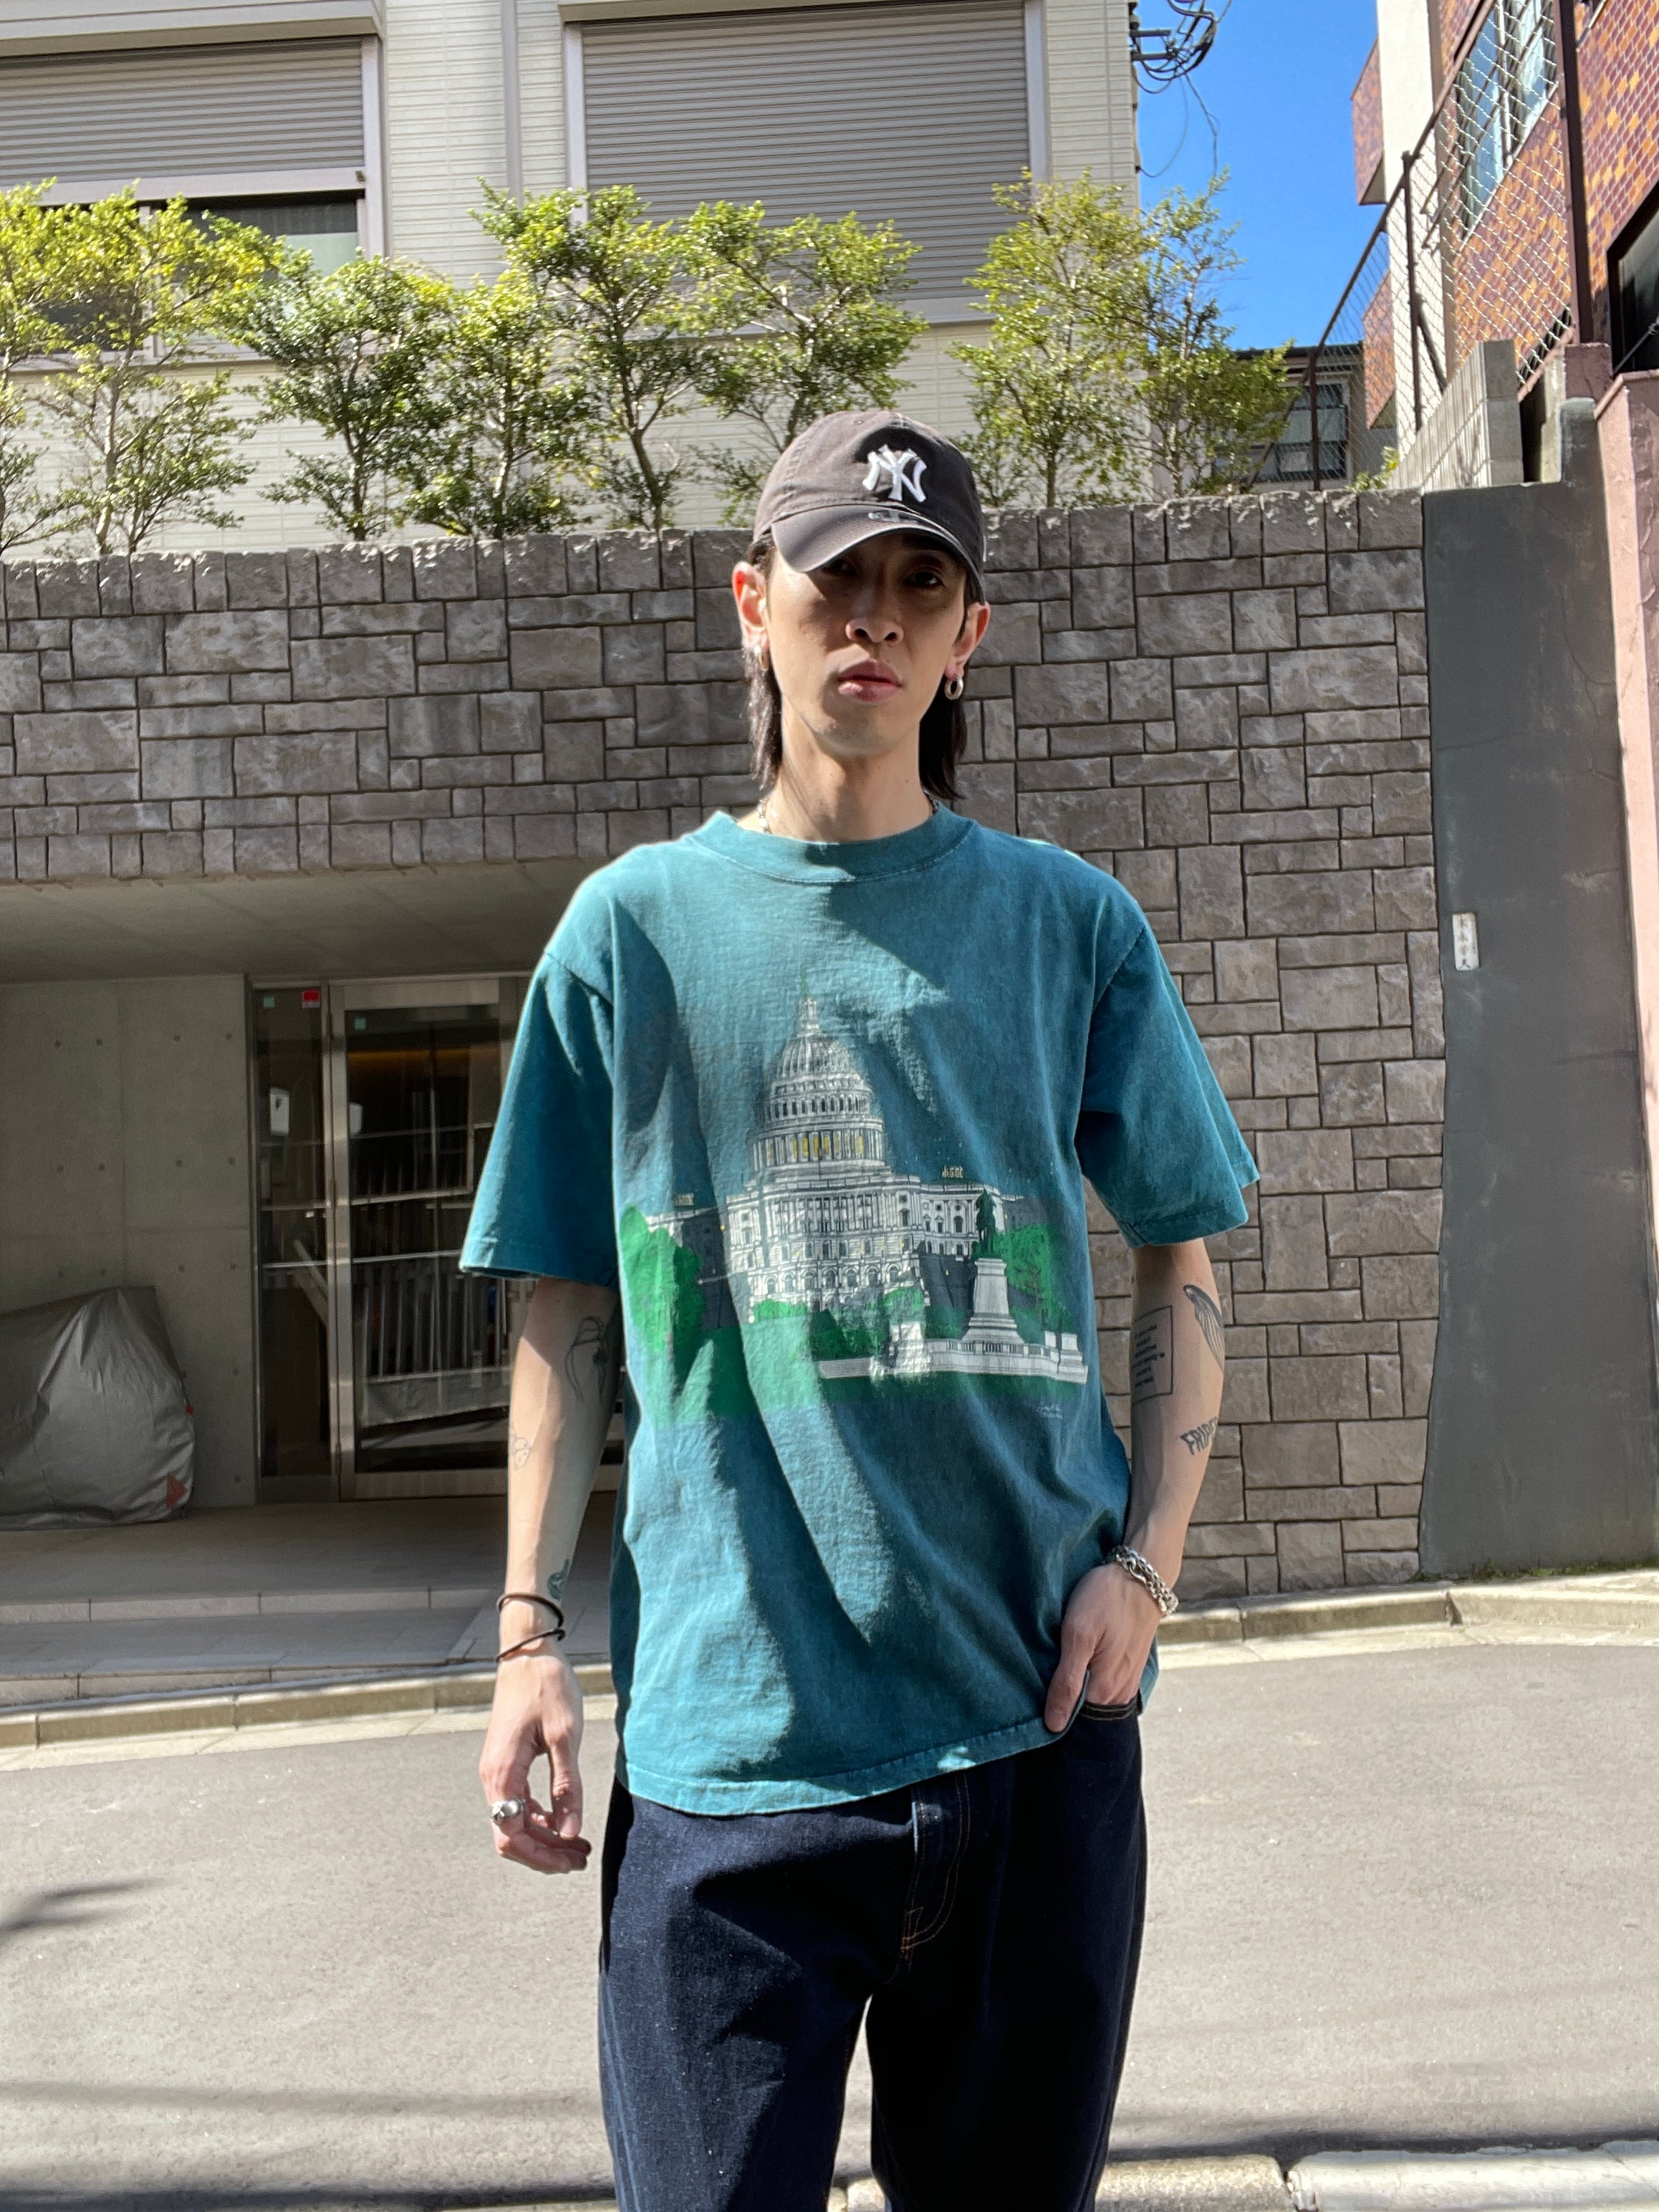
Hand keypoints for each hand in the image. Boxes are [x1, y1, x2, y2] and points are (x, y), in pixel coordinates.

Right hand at [478, 1643, 591, 1874]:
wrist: (529, 1650)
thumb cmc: (548, 1686)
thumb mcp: (565, 1736)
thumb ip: (567, 1786)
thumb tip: (569, 1833)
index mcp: (502, 1773)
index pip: (511, 1836)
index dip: (541, 1857)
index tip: (573, 1861)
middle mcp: (493, 1777)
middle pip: (511, 1835)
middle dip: (545, 1853)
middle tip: (582, 1858)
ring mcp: (498, 1770)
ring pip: (515, 1821)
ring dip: (545, 1837)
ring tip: (580, 1844)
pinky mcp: (507, 1762)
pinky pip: (518, 1803)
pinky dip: (541, 1817)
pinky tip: (565, 1819)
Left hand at [1043, 1561, 1161, 1731]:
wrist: (1142, 1577)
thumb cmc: (1106, 1600)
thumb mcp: (1078, 1634)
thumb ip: (1066, 1682)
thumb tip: (1054, 1725)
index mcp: (1104, 1691)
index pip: (1070, 1722)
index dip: (1050, 1712)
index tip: (1035, 1696)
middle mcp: (1119, 1694)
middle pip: (1083, 1713)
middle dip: (1062, 1702)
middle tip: (1044, 1678)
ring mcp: (1127, 1683)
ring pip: (1093, 1700)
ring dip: (1075, 1689)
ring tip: (1058, 1669)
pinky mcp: (1129, 1670)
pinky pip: (1104, 1687)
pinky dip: (1088, 1680)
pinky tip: (1077, 1662)